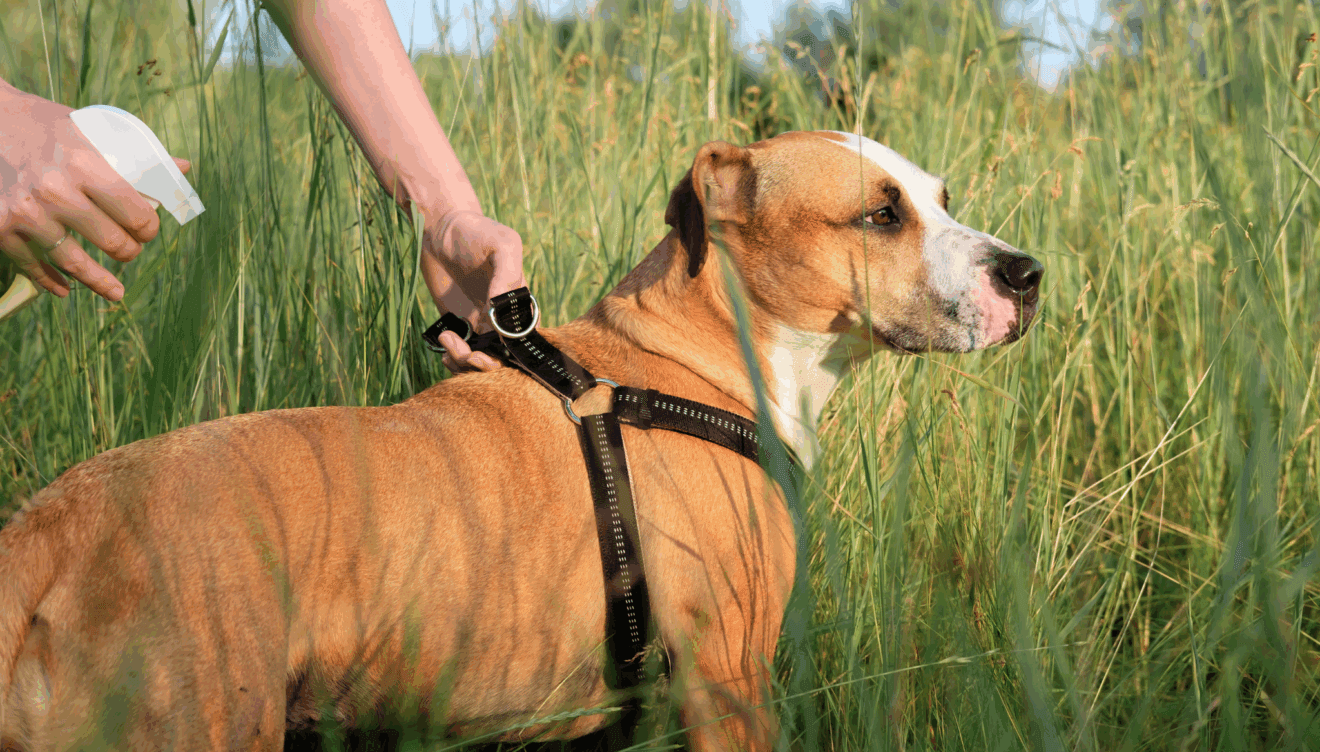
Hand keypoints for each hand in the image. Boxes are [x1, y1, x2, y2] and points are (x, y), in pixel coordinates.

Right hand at [0, 81, 190, 301]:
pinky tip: (65, 290)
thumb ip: (136, 154)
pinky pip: (33, 266)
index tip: (147, 231)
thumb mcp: (92, 130)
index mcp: (86, 164)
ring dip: (100, 281)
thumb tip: (184, 168)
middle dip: (128, 251)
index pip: (136, 214)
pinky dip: (51, 282)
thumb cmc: (46, 126)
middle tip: (129, 251)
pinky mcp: (1, 227)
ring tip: (115, 292)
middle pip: (112, 242)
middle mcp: (56, 191)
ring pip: (76, 263)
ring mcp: (27, 213)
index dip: (148, 229)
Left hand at [421, 209, 525, 372]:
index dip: (515, 352)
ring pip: (480, 360)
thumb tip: (499, 314)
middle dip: (489, 364)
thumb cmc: (477, 232)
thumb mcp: (502, 245)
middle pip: (504, 358)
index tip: (496, 347)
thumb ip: (508, 276)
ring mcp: (481, 324)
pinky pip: (459, 353)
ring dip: (465, 361)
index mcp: (522, 304)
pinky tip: (444, 342)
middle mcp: (504, 319)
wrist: (440, 228)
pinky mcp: (458, 324)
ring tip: (449, 340)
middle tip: (471, 355)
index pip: (528, 339)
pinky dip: (452, 357)